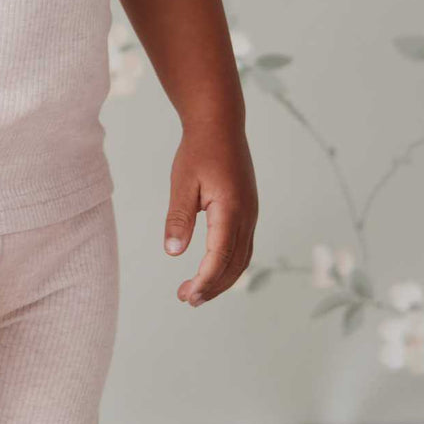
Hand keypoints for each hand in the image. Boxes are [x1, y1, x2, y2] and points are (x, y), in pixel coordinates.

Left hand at [164, 119, 257, 306]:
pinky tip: (211, 269)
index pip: (219, 257)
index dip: (204, 280)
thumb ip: (178, 218)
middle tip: (186, 299)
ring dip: (221, 279)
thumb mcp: (182, 183)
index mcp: (231, 209)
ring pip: (241, 259)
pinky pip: (243, 247)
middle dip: (212, 286)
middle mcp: (247, 216)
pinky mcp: (248, 211)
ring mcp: (251, 214)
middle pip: (234, 265)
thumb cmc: (198, 151)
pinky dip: (228, 265)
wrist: (220, 124)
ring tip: (196, 291)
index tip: (187, 295)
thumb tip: (172, 252)